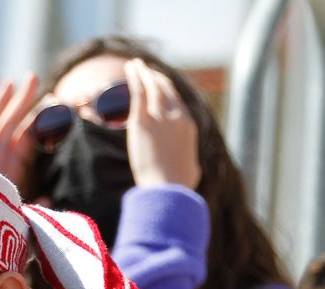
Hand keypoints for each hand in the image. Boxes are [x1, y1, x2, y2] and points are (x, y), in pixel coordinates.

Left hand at [124, 58, 200, 189]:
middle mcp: (177, 116)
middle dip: (156, 78)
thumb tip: (193, 171)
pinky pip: (139, 93)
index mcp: (188, 125)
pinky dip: (135, 78)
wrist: (168, 187)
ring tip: (136, 65)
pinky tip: (130, 69)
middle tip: (146, 71)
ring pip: (153, 86)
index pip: (177, 102)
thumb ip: (191, 164)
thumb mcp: (191, 171)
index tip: (159, 86)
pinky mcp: (142, 121)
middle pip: (166, 90)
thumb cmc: (178, 185)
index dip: (167, 92)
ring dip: (144, 73)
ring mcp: (160, 117)